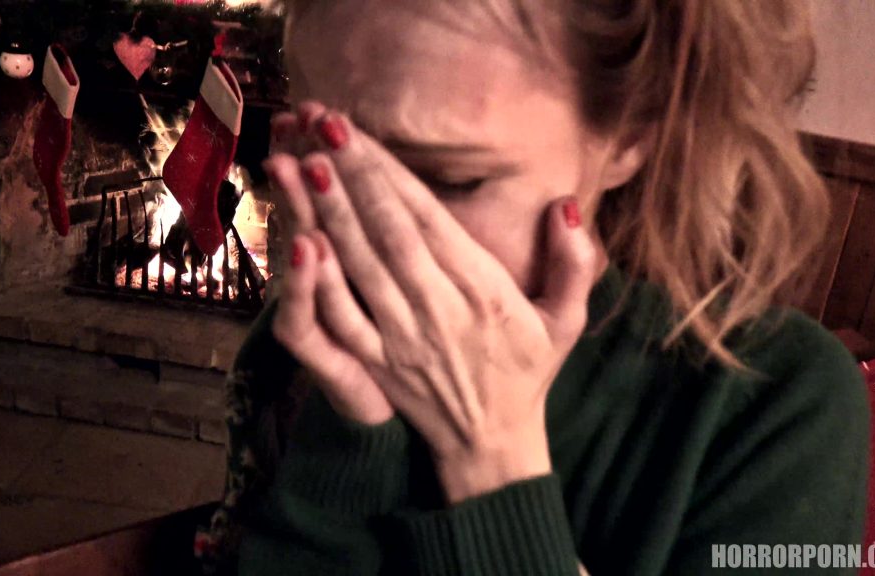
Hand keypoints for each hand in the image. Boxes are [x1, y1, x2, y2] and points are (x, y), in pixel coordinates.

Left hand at [266, 103, 605, 502]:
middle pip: (389, 231)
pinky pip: (343, 317)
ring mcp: (402, 337)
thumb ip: (574, 262)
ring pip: (361, 265)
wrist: (492, 441)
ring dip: (330, 213)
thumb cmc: (527, 370)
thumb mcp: (567, 318)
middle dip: (353, 175)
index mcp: (484, 290)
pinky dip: (319, 279)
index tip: (358, 131)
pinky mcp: (376, 362)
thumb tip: (565, 204)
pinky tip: (300, 240)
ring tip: (303, 165)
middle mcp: (439, 308)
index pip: (428, 218)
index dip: (390, 172)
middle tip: (322, 125)